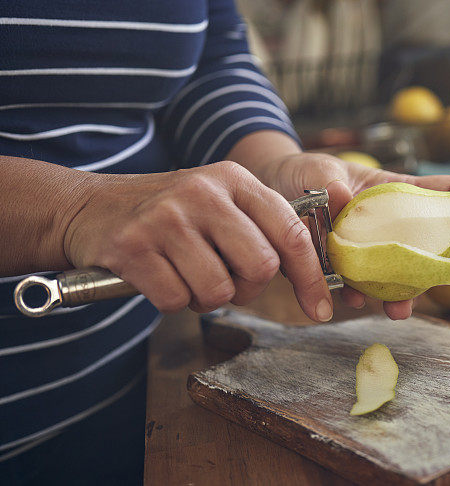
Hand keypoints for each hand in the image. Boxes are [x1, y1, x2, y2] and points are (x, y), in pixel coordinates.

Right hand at [63, 161, 336, 319]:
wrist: (90, 207)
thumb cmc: (169, 214)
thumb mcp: (219, 202)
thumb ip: (262, 228)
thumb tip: (312, 275)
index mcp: (235, 180)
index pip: (290, 232)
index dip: (311, 276)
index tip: (320, 308)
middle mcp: (204, 192)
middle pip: (260, 267)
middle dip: (248, 288)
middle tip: (225, 280)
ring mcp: (167, 218)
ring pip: (219, 290)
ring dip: (206, 298)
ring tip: (187, 274)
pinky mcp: (133, 247)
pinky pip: (177, 300)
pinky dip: (172, 300)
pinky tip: (159, 276)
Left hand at [255, 152, 449, 319]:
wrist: (270, 192)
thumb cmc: (303, 173)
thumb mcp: (317, 168)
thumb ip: (328, 180)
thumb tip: (341, 196)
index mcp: (392, 192)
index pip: (439, 191)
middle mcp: (387, 225)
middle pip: (428, 243)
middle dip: (445, 260)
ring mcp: (368, 249)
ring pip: (398, 274)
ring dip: (403, 293)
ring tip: (399, 309)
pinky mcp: (342, 269)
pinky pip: (357, 287)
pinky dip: (357, 296)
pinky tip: (352, 300)